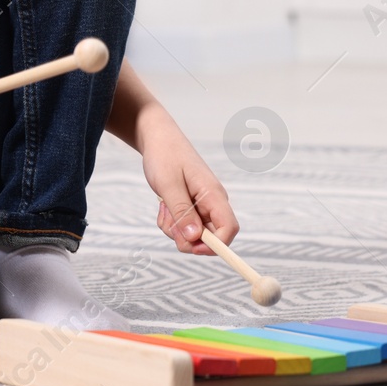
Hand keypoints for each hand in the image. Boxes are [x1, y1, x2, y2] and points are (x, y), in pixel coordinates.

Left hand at [139, 107, 237, 254]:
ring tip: (164, 207)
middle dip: (187, 238)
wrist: (157, 139)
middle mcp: (212, 202)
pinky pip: (184, 227)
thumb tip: (195, 238)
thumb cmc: (164, 156)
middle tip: (168, 221)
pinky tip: (164, 205)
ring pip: (194, 235)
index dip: (215, 245)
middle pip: (210, 237)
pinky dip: (172, 223)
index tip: (191, 247)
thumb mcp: (168, 185)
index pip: (229, 229)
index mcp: (214, 195)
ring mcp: (202, 206)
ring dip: (175, 229)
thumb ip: (182, 212)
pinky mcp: (192, 207)